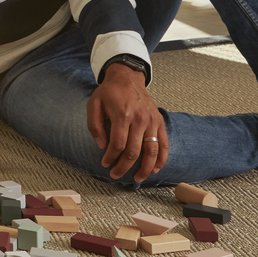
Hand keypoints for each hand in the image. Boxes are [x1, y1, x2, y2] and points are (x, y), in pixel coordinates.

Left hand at [86, 63, 168, 182]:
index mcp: (122, 115)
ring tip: (137, 179)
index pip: (118, 144)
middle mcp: (139, 119)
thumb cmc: (109, 92)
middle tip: (116, 175)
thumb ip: (94, 125)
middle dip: (124, 167)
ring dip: (145, 169)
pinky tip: (155, 169)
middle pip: (134, 151)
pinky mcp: (159, 121)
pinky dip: (161, 159)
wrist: (127, 77)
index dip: (111, 158)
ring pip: (151, 151)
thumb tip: (102, 146)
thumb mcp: (94, 104)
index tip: (105, 164)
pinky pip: (163, 144)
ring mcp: (152, 121)